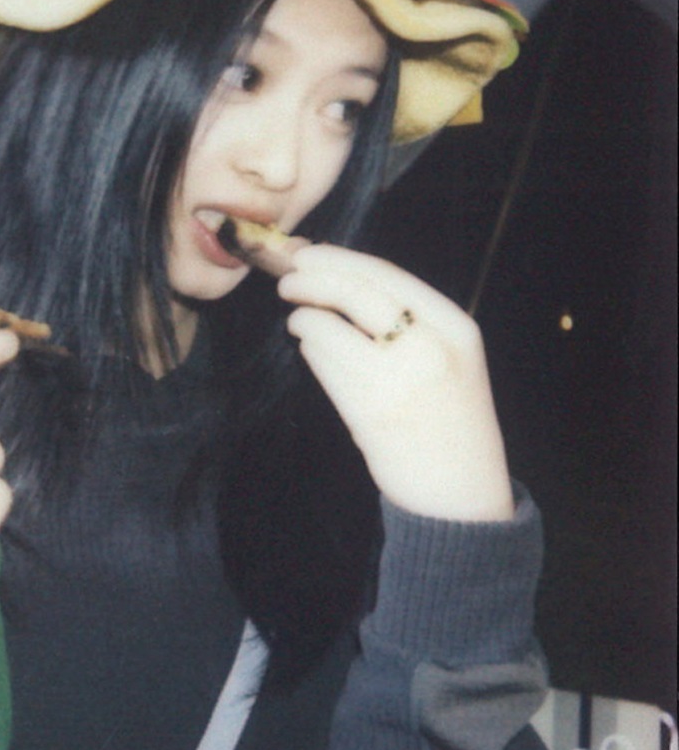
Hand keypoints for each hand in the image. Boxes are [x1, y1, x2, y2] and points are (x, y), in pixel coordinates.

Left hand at [278, 245, 513, 522]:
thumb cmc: (449, 420)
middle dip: (314, 280)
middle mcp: (431, 348)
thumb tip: (341, 275)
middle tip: (287, 279)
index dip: (340, 259)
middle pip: (357, 293)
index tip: (310, 254)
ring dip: (306, 319)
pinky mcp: (371, 412)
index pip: (388, 275)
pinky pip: (326, 366)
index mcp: (455, 327)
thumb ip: (409, 320)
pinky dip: (312, 351)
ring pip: (332, 329)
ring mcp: (400, 380)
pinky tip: (310, 349)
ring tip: (299, 320)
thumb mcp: (450, 358)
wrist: (463, 495)